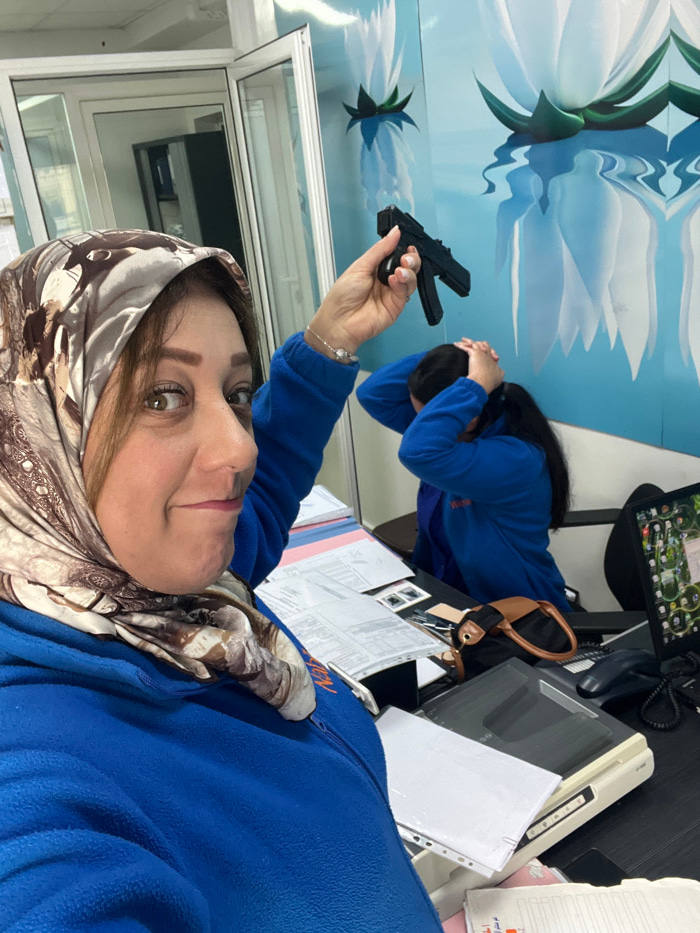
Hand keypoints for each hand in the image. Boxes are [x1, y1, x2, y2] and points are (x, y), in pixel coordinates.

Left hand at [305, 226, 419, 357]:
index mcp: (376, 268)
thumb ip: (380, 249)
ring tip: (399, 270)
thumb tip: (394, 233)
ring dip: (409, 271)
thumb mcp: (360, 266)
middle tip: (406, 257)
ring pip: (411, 278)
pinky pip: (406, 292)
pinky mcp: (396, 306)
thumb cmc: (341, 297)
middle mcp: (386, 280)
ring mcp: (392, 293)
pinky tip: (395, 280)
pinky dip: (403, 284)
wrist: (339, 322)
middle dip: (411, 259)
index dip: (404, 248)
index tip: (406, 244)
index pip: (396, 254)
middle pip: (408, 266)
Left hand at [455, 338, 503, 393]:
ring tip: (461, 341)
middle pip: (484, 344)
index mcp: (492, 360)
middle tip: (472, 343)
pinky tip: (456, 344)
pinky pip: (466, 347)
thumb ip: (499, 372)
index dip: (487, 350)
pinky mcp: (474, 353)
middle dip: (478, 343)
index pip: (490, 351)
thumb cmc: (490, 381)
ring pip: (474, 343)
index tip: (483, 353)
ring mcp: (481, 353)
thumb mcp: (499, 376)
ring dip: (467, 342)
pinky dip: (461, 345)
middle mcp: (487, 355)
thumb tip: (500, 370)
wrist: (483, 382)